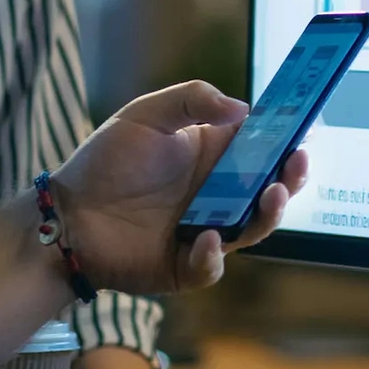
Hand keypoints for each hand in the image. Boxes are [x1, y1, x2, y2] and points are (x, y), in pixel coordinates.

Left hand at [52, 80, 307, 294]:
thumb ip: (191, 101)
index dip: (287, 141)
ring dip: (268, 214)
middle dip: (290, 179)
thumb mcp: (144, 115)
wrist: (64, 213)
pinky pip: (210, 266)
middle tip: (296, 165)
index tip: (304, 131)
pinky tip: (206, 237)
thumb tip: (244, 109)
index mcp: (212, 157)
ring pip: (252, 229)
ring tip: (271, 195)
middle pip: (269, 190)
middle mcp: (216, 196)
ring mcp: (204, 232)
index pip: (262, 149)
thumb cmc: (104, 161)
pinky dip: (212, 255)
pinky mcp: (183, 266)